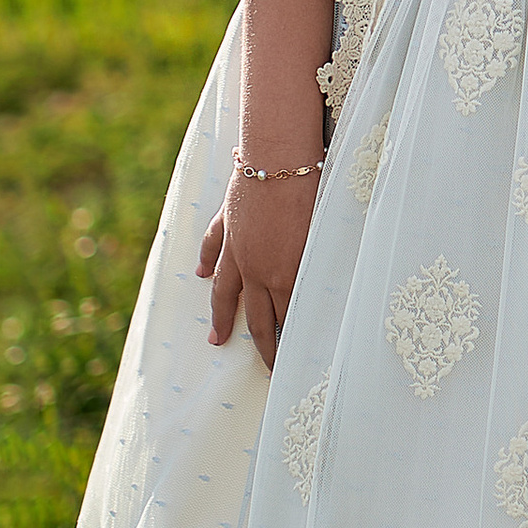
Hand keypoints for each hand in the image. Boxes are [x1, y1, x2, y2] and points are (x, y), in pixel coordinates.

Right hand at [197, 171, 317, 365]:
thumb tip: (329, 287)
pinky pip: (212, 250)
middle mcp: (257, 268)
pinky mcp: (226, 225)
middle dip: (265, 347)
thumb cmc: (316, 191)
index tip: (293, 366)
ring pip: (225, 293)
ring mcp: (237, 248)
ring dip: (222, 319)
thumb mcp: (329, 233)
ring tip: (217, 340)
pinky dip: (205, 263)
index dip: (290, 344)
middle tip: (269, 371)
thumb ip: (324, 263)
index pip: (288, 320)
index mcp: (287, 273)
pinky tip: (198, 276)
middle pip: (258, 317)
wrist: (280, 156)